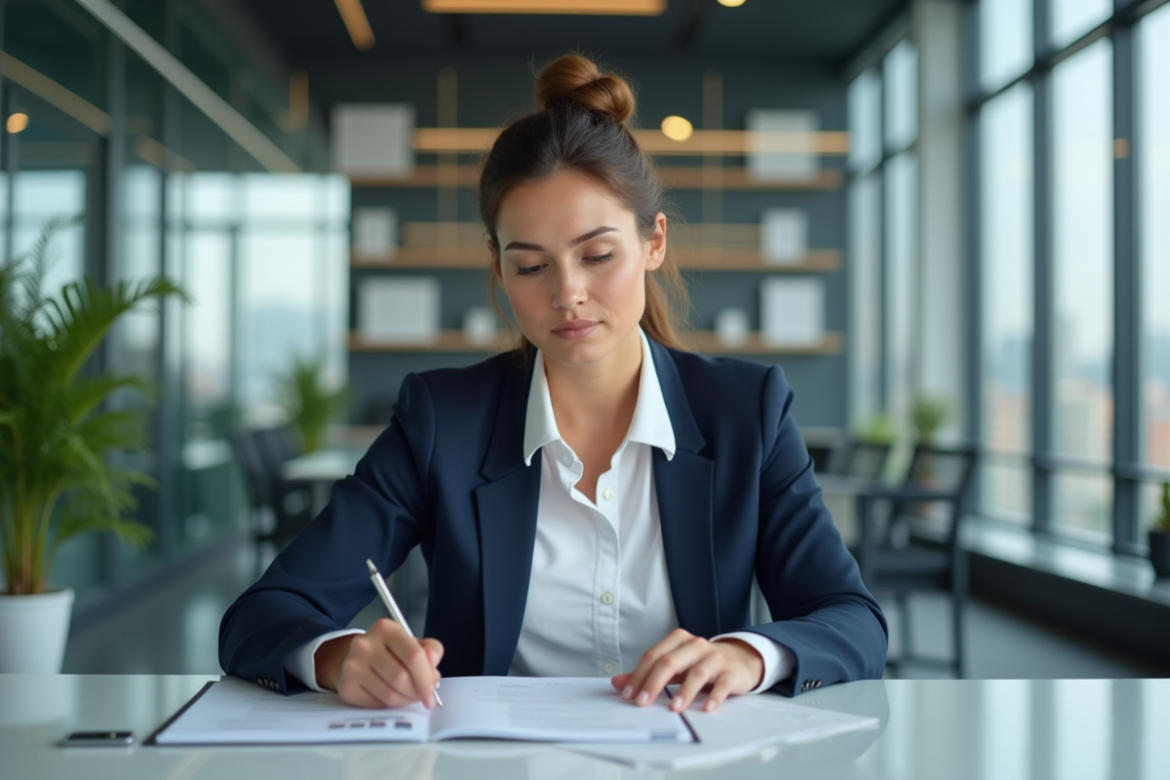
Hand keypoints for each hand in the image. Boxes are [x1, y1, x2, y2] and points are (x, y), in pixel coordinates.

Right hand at [315, 619, 443, 709]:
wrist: (353, 658)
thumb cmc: (389, 651)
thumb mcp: (412, 643)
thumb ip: (430, 650)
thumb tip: (433, 660)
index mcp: (386, 628)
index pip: (414, 656)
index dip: (427, 679)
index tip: (432, 695)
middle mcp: (365, 644)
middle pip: (401, 678)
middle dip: (416, 693)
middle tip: (420, 696)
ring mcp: (352, 666)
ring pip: (389, 695)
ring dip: (404, 701)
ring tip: (407, 696)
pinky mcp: (346, 687)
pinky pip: (376, 704)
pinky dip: (388, 706)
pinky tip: (389, 697)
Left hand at [610, 629, 763, 712]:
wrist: (739, 659)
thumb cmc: (700, 663)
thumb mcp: (674, 666)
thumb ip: (647, 674)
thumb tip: (618, 682)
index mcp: (678, 640)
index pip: (653, 656)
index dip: (638, 675)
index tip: (628, 694)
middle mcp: (696, 645)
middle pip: (670, 662)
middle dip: (654, 683)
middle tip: (642, 702)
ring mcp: (715, 658)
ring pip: (697, 673)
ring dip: (684, 692)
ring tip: (673, 708)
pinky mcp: (731, 672)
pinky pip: (722, 684)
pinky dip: (714, 696)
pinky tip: (706, 707)